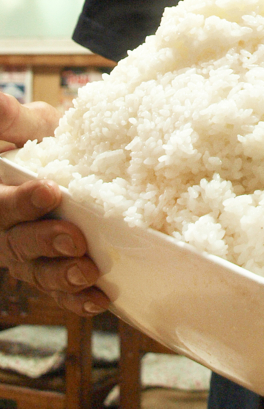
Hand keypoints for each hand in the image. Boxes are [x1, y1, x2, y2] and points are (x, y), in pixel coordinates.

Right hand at [0, 94, 108, 314]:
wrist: (54, 158)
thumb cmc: (35, 138)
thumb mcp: (23, 123)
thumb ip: (10, 119)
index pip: (1, 204)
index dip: (22, 202)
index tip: (51, 191)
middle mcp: (4, 229)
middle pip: (17, 243)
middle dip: (45, 242)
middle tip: (74, 239)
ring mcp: (25, 253)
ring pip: (37, 272)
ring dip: (62, 276)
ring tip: (88, 273)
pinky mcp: (48, 268)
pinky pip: (58, 290)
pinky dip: (77, 299)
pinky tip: (98, 299)